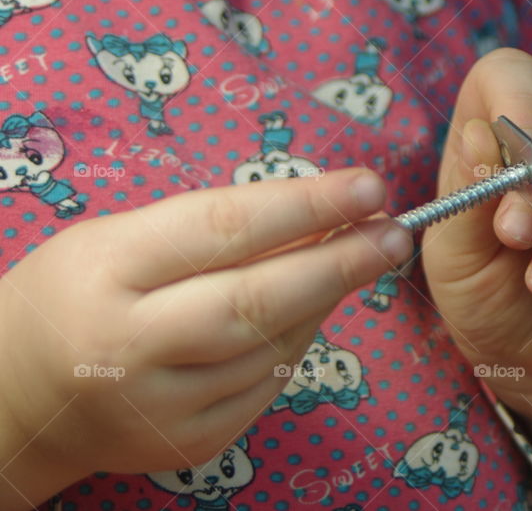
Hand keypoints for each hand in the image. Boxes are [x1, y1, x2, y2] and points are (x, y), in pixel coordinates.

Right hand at [0, 169, 410, 509]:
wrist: (21, 398)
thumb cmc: (77, 294)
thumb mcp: (122, 238)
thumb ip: (212, 230)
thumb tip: (317, 214)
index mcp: (107, 271)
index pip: (223, 229)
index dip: (305, 205)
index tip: (368, 187)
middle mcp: (132, 345)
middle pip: (258, 300)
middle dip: (339, 263)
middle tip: (394, 233)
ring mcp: (162, 404)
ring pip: (274, 345)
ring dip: (327, 298)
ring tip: (361, 258)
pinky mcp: (189, 443)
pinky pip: (267, 384)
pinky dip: (299, 341)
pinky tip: (312, 309)